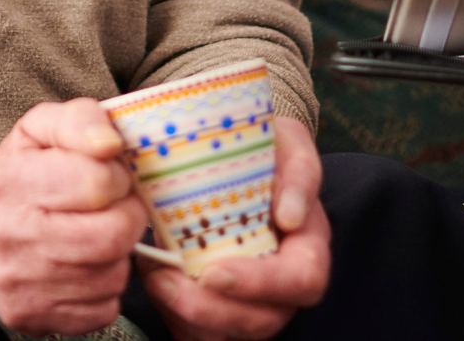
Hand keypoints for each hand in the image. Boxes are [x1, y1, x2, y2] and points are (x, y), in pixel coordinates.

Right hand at [0, 98, 149, 334]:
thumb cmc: (20, 174)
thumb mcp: (41, 128)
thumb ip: (81, 119)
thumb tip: (110, 143)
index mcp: (11, 181)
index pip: (96, 182)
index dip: (118, 176)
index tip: (110, 175)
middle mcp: (10, 236)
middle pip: (111, 235)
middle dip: (128, 217)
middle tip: (115, 207)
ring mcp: (19, 283)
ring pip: (113, 275)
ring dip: (118, 253)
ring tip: (98, 234)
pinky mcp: (31, 317)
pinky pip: (103, 310)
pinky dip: (105, 287)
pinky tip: (87, 265)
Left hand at [138, 116, 330, 339]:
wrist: (238, 153)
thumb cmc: (268, 149)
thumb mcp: (289, 142)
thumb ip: (300, 172)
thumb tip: (291, 216)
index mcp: (308, 245)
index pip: (302, 281)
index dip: (259, 285)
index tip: (212, 270)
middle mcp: (286, 284)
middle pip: (263, 321)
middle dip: (210, 310)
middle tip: (166, 280)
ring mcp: (256, 302)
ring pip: (229, 335)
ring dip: (186, 315)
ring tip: (155, 278)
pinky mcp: (223, 310)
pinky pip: (203, 334)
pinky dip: (176, 319)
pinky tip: (157, 282)